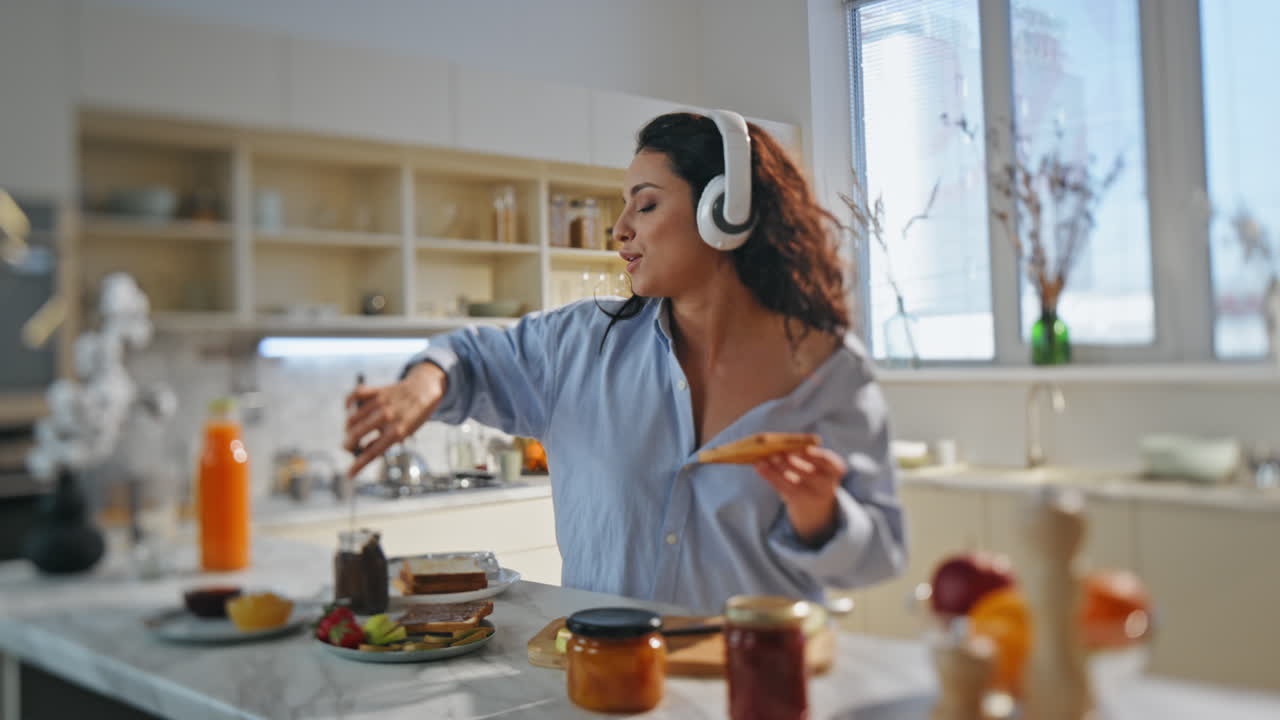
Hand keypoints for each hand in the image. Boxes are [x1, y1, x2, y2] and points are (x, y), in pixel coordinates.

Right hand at [343, 363, 447, 477]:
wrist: (424, 391)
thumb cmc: (413, 417)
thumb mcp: (404, 434)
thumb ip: (384, 442)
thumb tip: (362, 452)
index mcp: (398, 431)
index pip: (373, 452)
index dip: (359, 465)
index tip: (349, 474)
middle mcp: (388, 416)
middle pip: (357, 433)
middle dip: (348, 444)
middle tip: (347, 448)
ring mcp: (381, 402)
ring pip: (353, 418)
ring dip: (348, 428)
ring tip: (351, 432)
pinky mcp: (377, 390)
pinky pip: (355, 395)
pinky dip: (348, 403)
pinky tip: (350, 410)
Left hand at [755, 446, 847, 546]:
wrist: (815, 506)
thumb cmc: (813, 473)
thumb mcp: (816, 464)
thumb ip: (802, 452)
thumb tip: (777, 439)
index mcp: (835, 469)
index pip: (830, 462)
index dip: (819, 456)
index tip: (807, 449)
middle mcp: (827, 484)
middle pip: (809, 473)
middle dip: (792, 461)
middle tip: (777, 452)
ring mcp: (813, 495)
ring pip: (793, 482)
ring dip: (777, 469)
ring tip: (763, 459)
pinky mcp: (798, 501)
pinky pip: (782, 488)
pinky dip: (770, 476)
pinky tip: (759, 467)